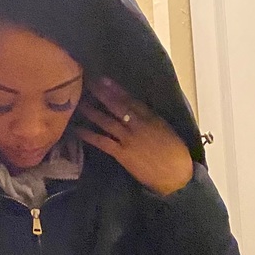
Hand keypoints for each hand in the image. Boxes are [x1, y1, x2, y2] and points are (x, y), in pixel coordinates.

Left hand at [74, 78, 192, 195]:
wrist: (176, 175)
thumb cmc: (175, 154)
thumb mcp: (167, 130)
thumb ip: (152, 120)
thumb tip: (138, 112)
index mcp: (151, 118)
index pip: (131, 100)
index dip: (116, 89)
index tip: (103, 79)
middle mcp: (138, 125)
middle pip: (117, 106)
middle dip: (102, 94)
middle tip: (89, 83)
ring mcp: (129, 139)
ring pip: (107, 121)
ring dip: (92, 112)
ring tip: (80, 103)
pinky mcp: (122, 154)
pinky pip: (103, 142)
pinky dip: (89, 136)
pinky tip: (78, 130)